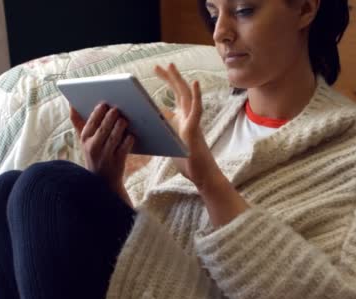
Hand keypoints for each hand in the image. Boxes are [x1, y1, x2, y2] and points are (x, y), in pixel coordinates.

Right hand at [70, 103, 134, 202]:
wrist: (103, 182)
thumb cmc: (95, 155)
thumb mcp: (85, 141)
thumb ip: (79, 123)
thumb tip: (71, 104)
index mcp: (85, 140)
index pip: (90, 123)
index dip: (98, 112)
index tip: (104, 104)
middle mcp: (93, 148)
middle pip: (103, 128)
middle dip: (111, 117)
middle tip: (117, 109)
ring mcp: (105, 156)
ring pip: (114, 137)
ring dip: (120, 126)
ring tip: (125, 119)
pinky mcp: (117, 163)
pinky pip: (124, 147)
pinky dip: (129, 139)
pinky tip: (132, 134)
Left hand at [155, 63, 220, 189]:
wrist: (202, 176)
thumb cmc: (189, 161)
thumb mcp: (171, 141)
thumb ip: (166, 128)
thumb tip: (153, 118)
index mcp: (183, 119)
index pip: (175, 96)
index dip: (168, 82)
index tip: (158, 71)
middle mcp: (189, 117)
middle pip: (179, 92)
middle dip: (169, 78)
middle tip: (158, 65)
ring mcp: (192, 122)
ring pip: (186, 96)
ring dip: (178, 81)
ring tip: (171, 66)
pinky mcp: (195, 130)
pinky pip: (196, 110)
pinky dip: (196, 96)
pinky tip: (194, 84)